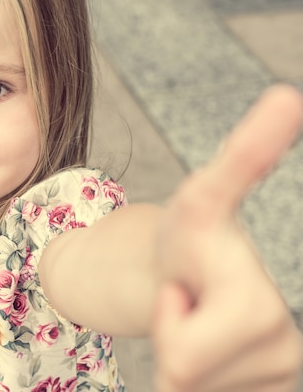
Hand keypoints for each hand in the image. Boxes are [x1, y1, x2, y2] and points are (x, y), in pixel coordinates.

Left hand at [152, 85, 302, 391]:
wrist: (190, 271)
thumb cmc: (191, 235)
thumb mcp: (204, 196)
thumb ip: (245, 155)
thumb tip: (287, 95)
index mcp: (263, 314)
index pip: (180, 358)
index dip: (170, 318)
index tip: (185, 287)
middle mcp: (282, 354)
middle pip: (181, 378)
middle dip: (170, 334)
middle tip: (186, 301)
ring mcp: (273, 379)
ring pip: (186, 388)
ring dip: (177, 350)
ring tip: (197, 316)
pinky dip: (188, 371)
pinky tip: (206, 343)